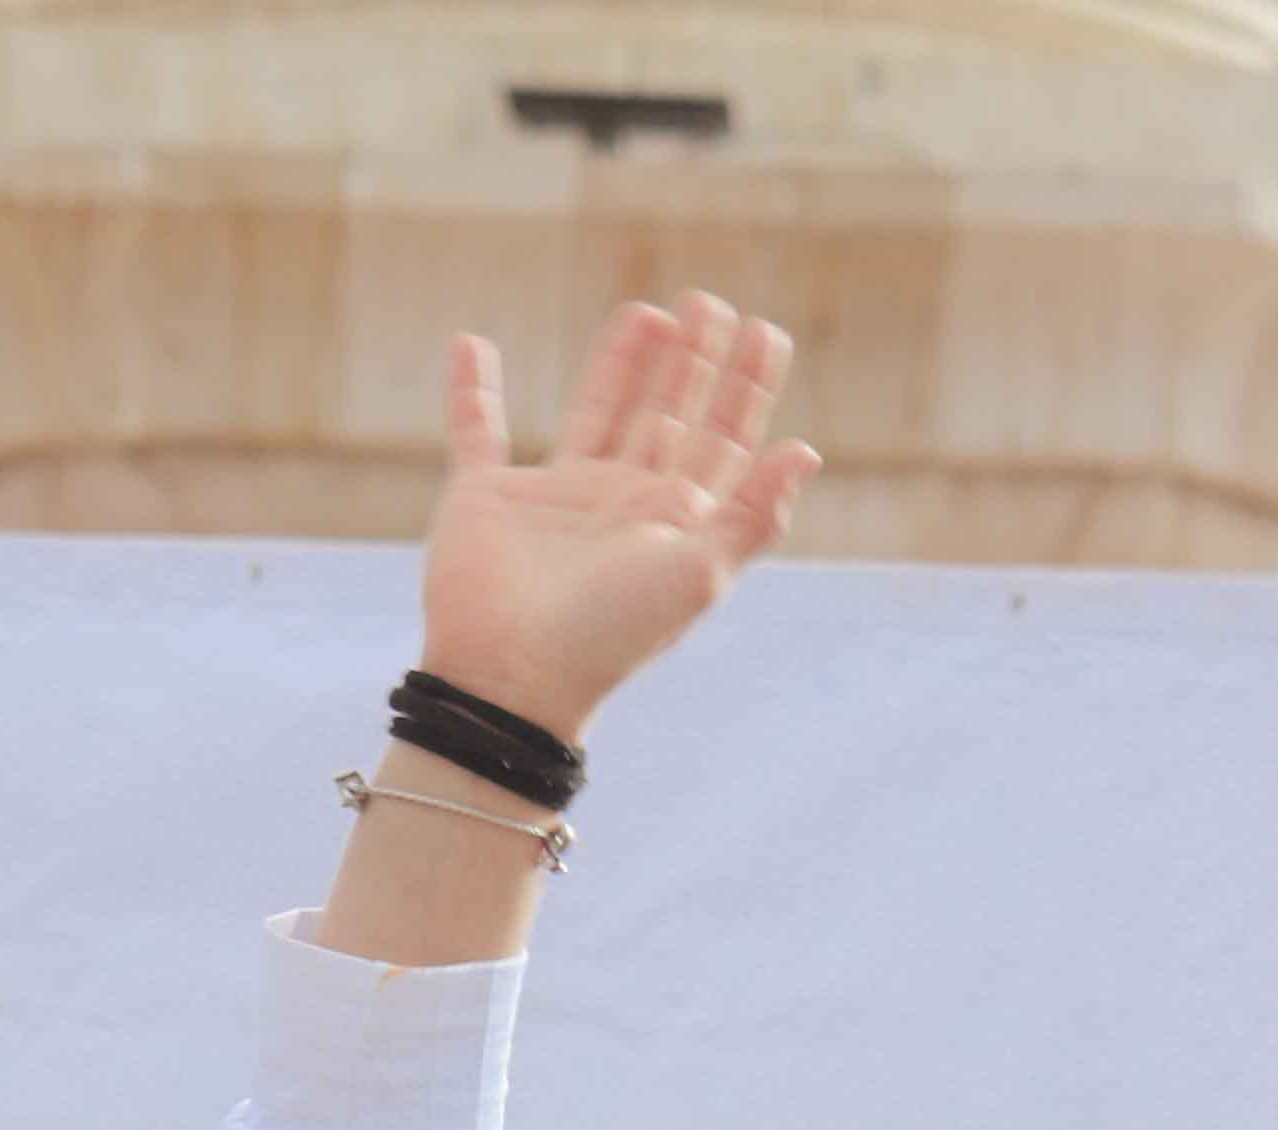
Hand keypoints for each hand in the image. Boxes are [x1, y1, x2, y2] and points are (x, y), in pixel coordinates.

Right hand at [415, 297, 813, 738]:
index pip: (720, 441)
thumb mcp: (698, 575)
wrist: (512, 677)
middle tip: (710, 304)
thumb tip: (806, 451)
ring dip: (619, 363)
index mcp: (672, 522)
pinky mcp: (485, 498)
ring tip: (649, 312)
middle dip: (692, 363)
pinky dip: (470, 390)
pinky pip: (475, 431)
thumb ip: (753, 515)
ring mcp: (553, 499)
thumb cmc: (610, 634)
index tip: (766, 332)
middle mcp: (619, 504)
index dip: (746, 389)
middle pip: (666, 415)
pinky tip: (472, 344)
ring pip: (595, 412)